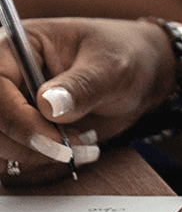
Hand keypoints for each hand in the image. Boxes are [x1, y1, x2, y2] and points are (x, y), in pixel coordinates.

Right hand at [0, 18, 174, 185]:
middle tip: (72, 148)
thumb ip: (82, 85)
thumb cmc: (125, 55)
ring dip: (36, 158)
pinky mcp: (18, 132)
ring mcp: (10, 107)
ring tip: (82, 145)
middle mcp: (7, 78)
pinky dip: (41, 165)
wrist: (140, 73)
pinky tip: (74, 151)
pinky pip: (12, 162)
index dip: (14, 118)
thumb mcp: (112, 67)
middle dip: (28, 145)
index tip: (51, 139)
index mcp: (18, 46)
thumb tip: (48, 105)